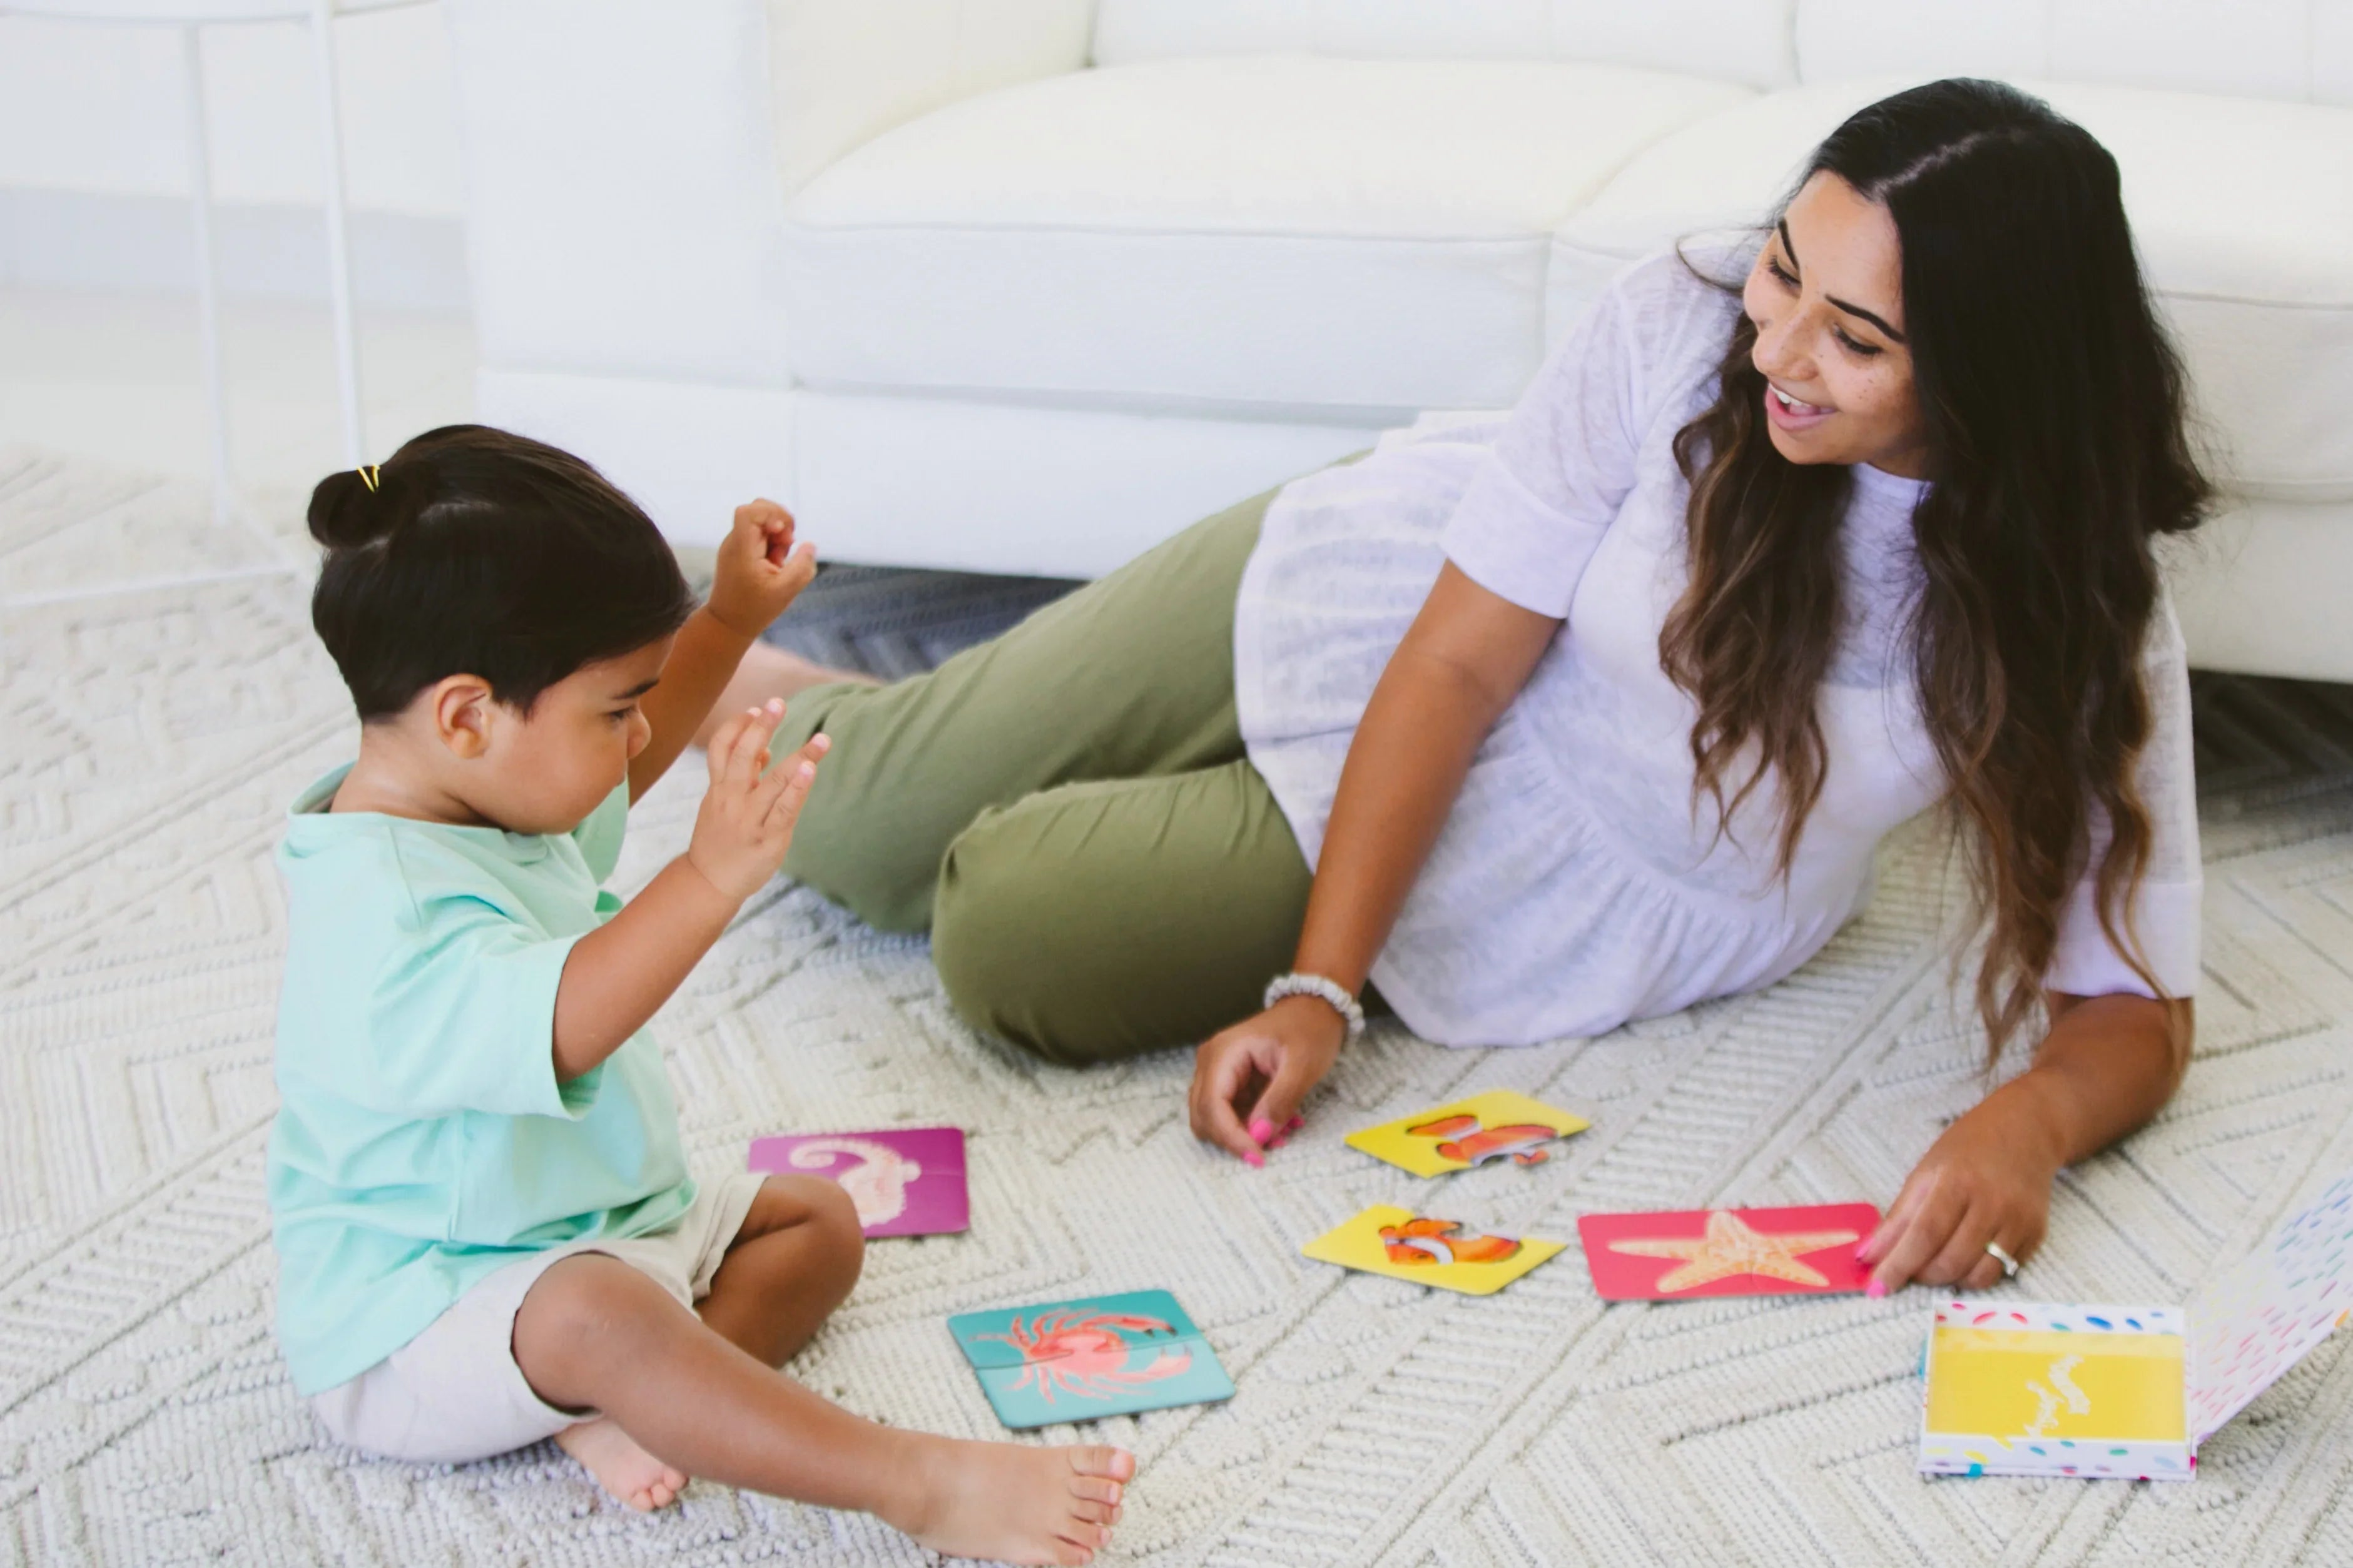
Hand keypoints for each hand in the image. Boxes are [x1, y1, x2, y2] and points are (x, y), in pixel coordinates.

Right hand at [685, 699, 827, 900]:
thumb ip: (741, 775)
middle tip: (779, 703)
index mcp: (719, 788)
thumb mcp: (721, 802)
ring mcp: (750, 819)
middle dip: (762, 727)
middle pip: (743, 755)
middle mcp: (732, 799)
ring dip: (800, 757)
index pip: (722, 747)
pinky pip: (784, 810)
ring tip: (823, 739)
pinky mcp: (768, 838)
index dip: (737, 725)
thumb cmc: (720, 838)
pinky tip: (810, 771)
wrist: (709, 882)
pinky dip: (797, 789)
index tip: (756, 710)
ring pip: (773, 782)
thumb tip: (763, 747)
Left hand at [707, 499, 818, 638]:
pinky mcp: (739, 550)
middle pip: (757, 509)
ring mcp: (735, 545)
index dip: (772, 513)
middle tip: (787, 545)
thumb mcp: (785, 591)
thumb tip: (810, 545)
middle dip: (781, 522)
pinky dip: (771, 544)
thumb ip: (802, 567)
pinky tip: (774, 563)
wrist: (728, 623)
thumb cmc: (755, 610)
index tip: (783, 534)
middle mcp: (735, 542)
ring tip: (780, 559)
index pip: (749, 512)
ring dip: (778, 535)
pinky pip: (758, 535)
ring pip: (760, 522)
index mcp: (742, 549)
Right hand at [1187, 996, 1344, 1166]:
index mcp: (1223, 1053)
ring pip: (1213, 1120)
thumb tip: (1259, 1136)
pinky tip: (1278, 1123)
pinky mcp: (1227, 1082)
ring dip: (1242, 1135)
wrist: (1314, 1009)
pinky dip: (1249, 1127)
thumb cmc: (1309, 1029)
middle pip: (1204, 1117)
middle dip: (1235, 1139)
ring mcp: (1216, 1072)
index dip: (1232, 1137)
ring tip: (1281, 1133)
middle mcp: (1210, 1063)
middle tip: (1272, 1147)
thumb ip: (1279, 1101)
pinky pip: (1228, 1115)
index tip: (1258, 1159)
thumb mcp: (1302, 1066)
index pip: (1212, 1106)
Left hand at [1859, 1082, 2063, 1294]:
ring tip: (1934, 1263)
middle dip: (1921, 1275)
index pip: (1924, 1234)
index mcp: (1958, 1182)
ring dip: (1948, 1280)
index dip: (1899, 1265)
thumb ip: (1899, 1216)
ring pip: (1978, 1276)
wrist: (2026, 1133)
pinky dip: (1976, 1274)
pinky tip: (1964, 1257)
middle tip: (1906, 1269)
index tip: (1876, 1287)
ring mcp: (2018, 1223)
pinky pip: (2003, 1272)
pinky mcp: (2036, 1236)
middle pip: (1951, 1261)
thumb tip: (1869, 1255)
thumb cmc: (1968, 1149)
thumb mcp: (1925, 1172)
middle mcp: (1993, 1205)